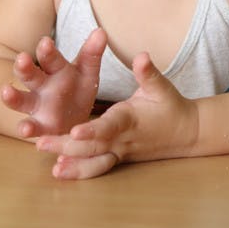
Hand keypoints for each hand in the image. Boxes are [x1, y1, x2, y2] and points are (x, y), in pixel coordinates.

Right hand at [1, 28, 106, 138]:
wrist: (74, 119)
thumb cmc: (78, 89)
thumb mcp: (88, 72)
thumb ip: (92, 54)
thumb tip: (101, 31)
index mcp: (56, 69)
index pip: (50, 58)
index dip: (47, 51)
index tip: (46, 42)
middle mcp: (42, 85)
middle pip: (31, 75)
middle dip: (25, 67)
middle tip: (21, 59)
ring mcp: (37, 106)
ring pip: (21, 99)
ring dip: (13, 96)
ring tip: (6, 91)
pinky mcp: (39, 127)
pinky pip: (31, 127)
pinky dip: (26, 128)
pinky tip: (24, 130)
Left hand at [36, 52, 198, 179]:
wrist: (186, 133)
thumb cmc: (172, 106)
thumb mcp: (161, 87)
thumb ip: (148, 73)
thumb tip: (142, 56)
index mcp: (129, 119)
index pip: (109, 126)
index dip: (93, 130)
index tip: (75, 131)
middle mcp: (122, 139)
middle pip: (93, 146)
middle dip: (67, 147)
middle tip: (42, 143)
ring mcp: (120, 152)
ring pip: (93, 161)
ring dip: (72, 165)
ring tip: (51, 167)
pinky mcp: (118, 158)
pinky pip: (97, 167)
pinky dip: (80, 171)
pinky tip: (60, 171)